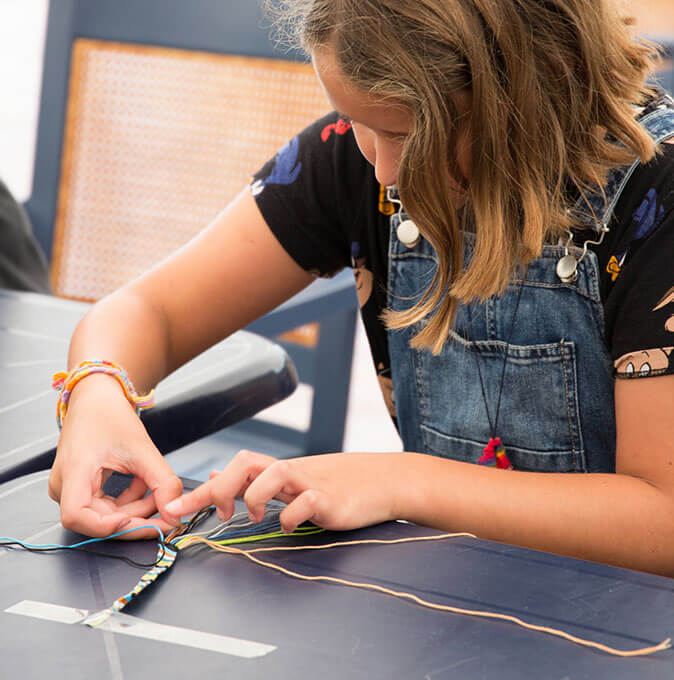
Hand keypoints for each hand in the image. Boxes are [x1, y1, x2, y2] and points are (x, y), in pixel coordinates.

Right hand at [49, 375, 182, 537]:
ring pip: (105, 515)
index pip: (77, 516)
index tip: (135, 521)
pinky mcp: (81, 488)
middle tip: (166, 518)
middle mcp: (65, 485)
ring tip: (159, 492)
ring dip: (136, 509)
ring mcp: (71, 488)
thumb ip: (163, 483)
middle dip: (136, 520)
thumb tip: (175, 516)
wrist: (97, 399)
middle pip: (97, 520)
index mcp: (73, 472)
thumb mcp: (143, 449)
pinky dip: (129, 500)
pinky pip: (106, 505)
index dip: (106, 525)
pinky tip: (144, 485)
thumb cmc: (110, 416)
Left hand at [164, 449, 402, 531]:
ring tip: (254, 516)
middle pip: (247, 461)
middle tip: (220, 513)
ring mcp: (310, 483)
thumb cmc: (335, 485)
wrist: (382, 481)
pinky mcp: (330, 499)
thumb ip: (256, 480)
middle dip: (222, 487)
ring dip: (255, 496)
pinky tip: (293, 524)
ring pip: (274, 472)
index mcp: (279, 471)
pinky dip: (292, 516)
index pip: (234, 470)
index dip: (202, 490)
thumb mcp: (292, 481)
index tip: (172, 509)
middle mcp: (290, 472)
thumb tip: (219, 475)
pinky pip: (305, 503)